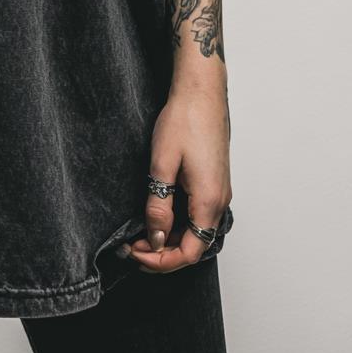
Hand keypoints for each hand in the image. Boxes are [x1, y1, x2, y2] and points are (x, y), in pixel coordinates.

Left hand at [125, 83, 231, 273]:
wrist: (201, 92)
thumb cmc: (184, 120)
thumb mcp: (162, 164)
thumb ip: (159, 205)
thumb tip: (156, 238)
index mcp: (209, 201)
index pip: (189, 252)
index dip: (161, 261)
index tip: (135, 253)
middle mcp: (220, 201)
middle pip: (194, 246)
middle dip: (162, 253)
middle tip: (131, 246)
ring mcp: (219, 191)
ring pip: (196, 231)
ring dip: (170, 238)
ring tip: (140, 233)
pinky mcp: (214, 182)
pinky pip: (198, 215)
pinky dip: (178, 223)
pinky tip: (158, 215)